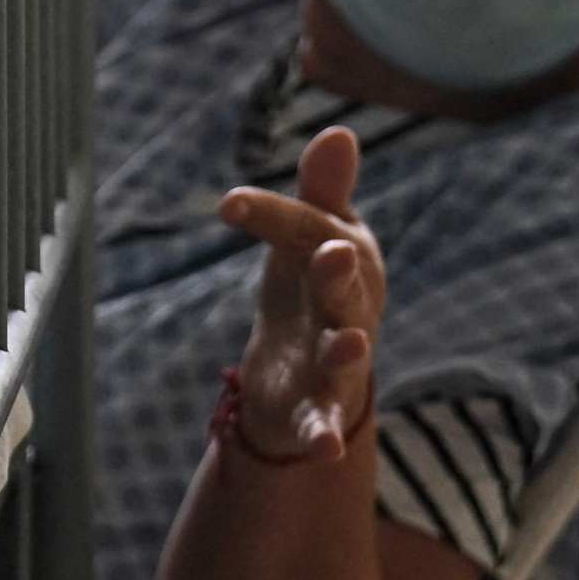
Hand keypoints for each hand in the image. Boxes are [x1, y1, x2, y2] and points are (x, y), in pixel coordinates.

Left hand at [215, 125, 383, 465]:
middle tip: (332, 254)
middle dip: (340, 274)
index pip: (313, 233)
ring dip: (348, 351)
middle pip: (347, 292)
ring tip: (351, 346)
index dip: (275, 217)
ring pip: (348, 357)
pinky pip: (327, 422)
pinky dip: (325, 435)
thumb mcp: (308, 239)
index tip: (227, 204)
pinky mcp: (320, 408)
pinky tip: (324, 449)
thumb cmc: (309, 288)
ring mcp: (339, 362)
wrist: (307, 366)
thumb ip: (321, 193)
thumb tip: (338, 130)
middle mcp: (351, 310)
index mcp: (347, 261)